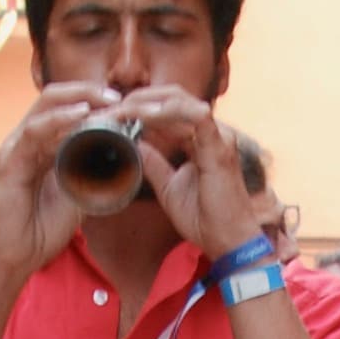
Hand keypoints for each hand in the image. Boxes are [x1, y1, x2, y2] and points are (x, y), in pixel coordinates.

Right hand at [0, 86, 110, 283]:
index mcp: (43, 144)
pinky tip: (80, 116)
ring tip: (106, 102)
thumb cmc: (42, 227)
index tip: (125, 105)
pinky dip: (58, 121)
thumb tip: (126, 159)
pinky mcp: (10, 163)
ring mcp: (17, 148)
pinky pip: (34, 132)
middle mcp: (28, 140)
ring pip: (46, 107)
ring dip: (79, 101)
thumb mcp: (80, 194)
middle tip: (118, 98)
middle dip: (89, 92)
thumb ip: (95, 174)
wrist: (15, 257)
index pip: (66, 107)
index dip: (95, 101)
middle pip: (56, 97)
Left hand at [118, 89, 254, 262]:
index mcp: (202, 140)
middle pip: (174, 96)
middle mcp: (213, 132)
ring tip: (122, 109)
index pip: (170, 109)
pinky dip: (167, 112)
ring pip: (181, 100)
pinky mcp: (220, 147)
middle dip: (140, 98)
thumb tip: (134, 144)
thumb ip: (154, 164)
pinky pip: (195, 116)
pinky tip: (143, 116)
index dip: (140, 108)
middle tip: (112, 108)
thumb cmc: (205, 219)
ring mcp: (219, 137)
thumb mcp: (169, 187)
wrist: (227, 242)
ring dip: (148, 102)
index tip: (113, 116)